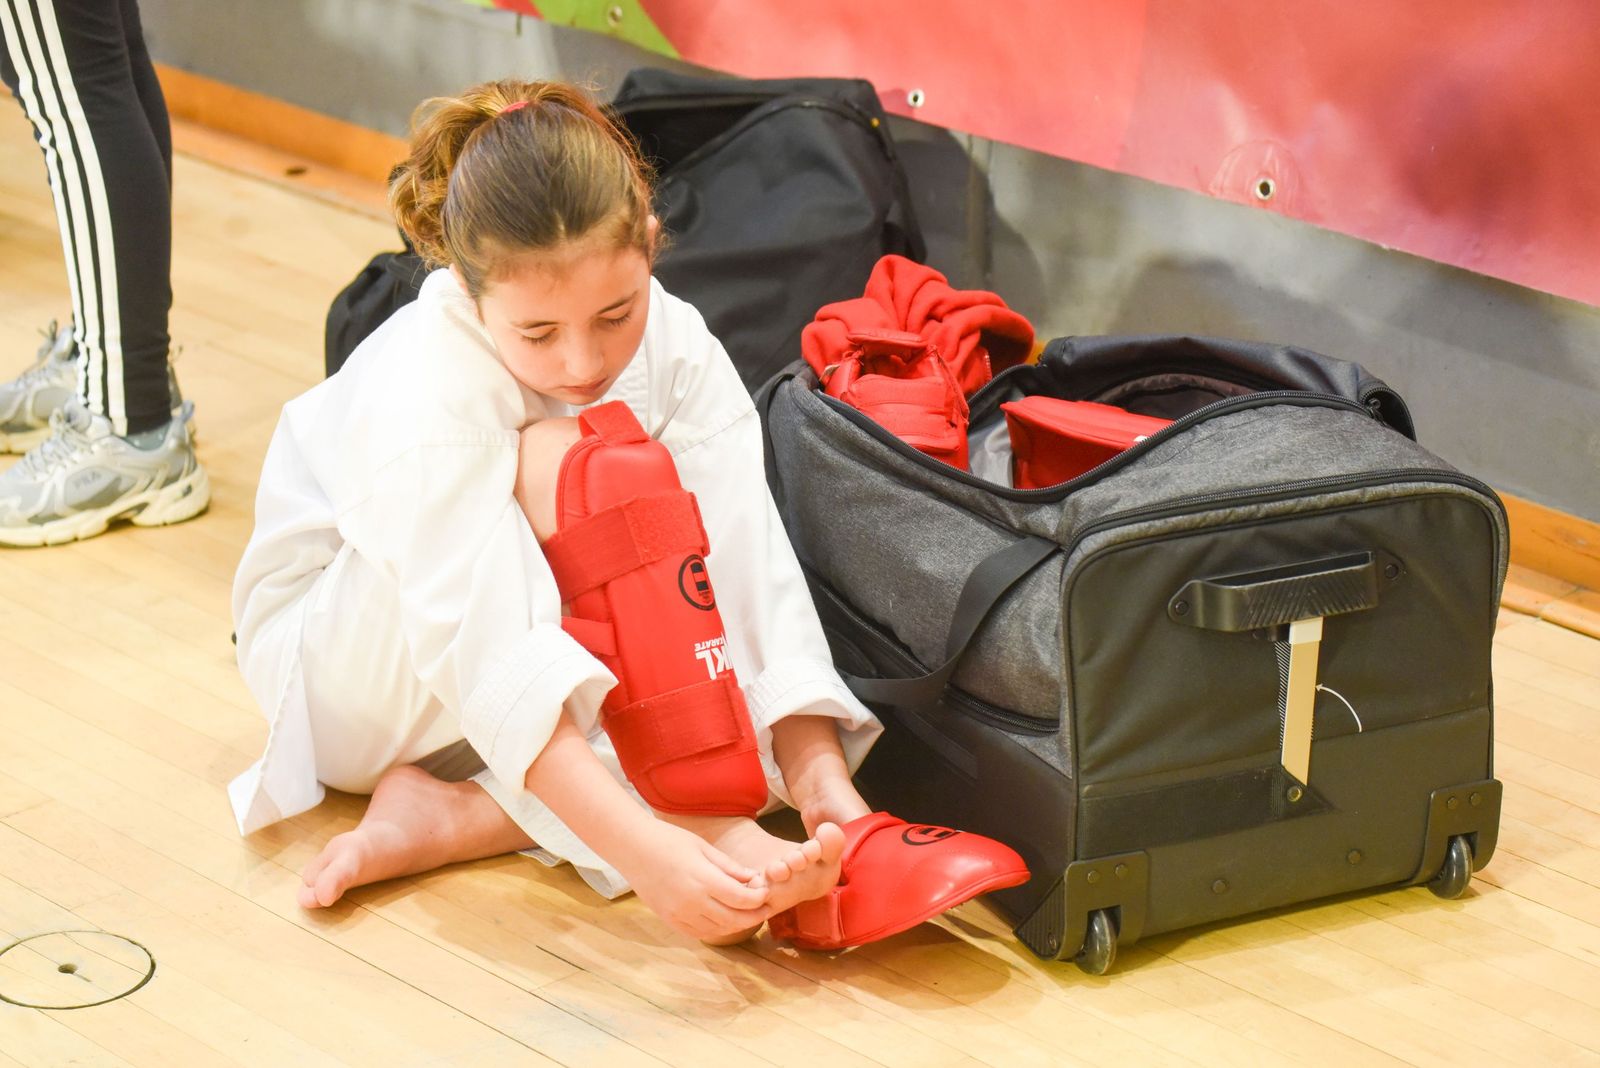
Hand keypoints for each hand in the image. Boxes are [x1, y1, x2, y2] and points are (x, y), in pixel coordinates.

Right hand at [618, 820, 772, 941]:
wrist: (633, 848)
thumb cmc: (669, 840)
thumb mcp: (703, 847)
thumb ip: (728, 867)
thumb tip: (752, 879)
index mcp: (703, 880)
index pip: (741, 899)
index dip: (758, 898)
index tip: (766, 892)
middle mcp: (692, 902)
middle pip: (733, 919)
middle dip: (754, 916)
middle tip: (766, 908)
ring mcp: (679, 914)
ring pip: (718, 930)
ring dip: (737, 924)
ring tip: (748, 914)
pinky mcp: (670, 920)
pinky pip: (699, 933)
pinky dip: (716, 930)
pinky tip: (724, 920)